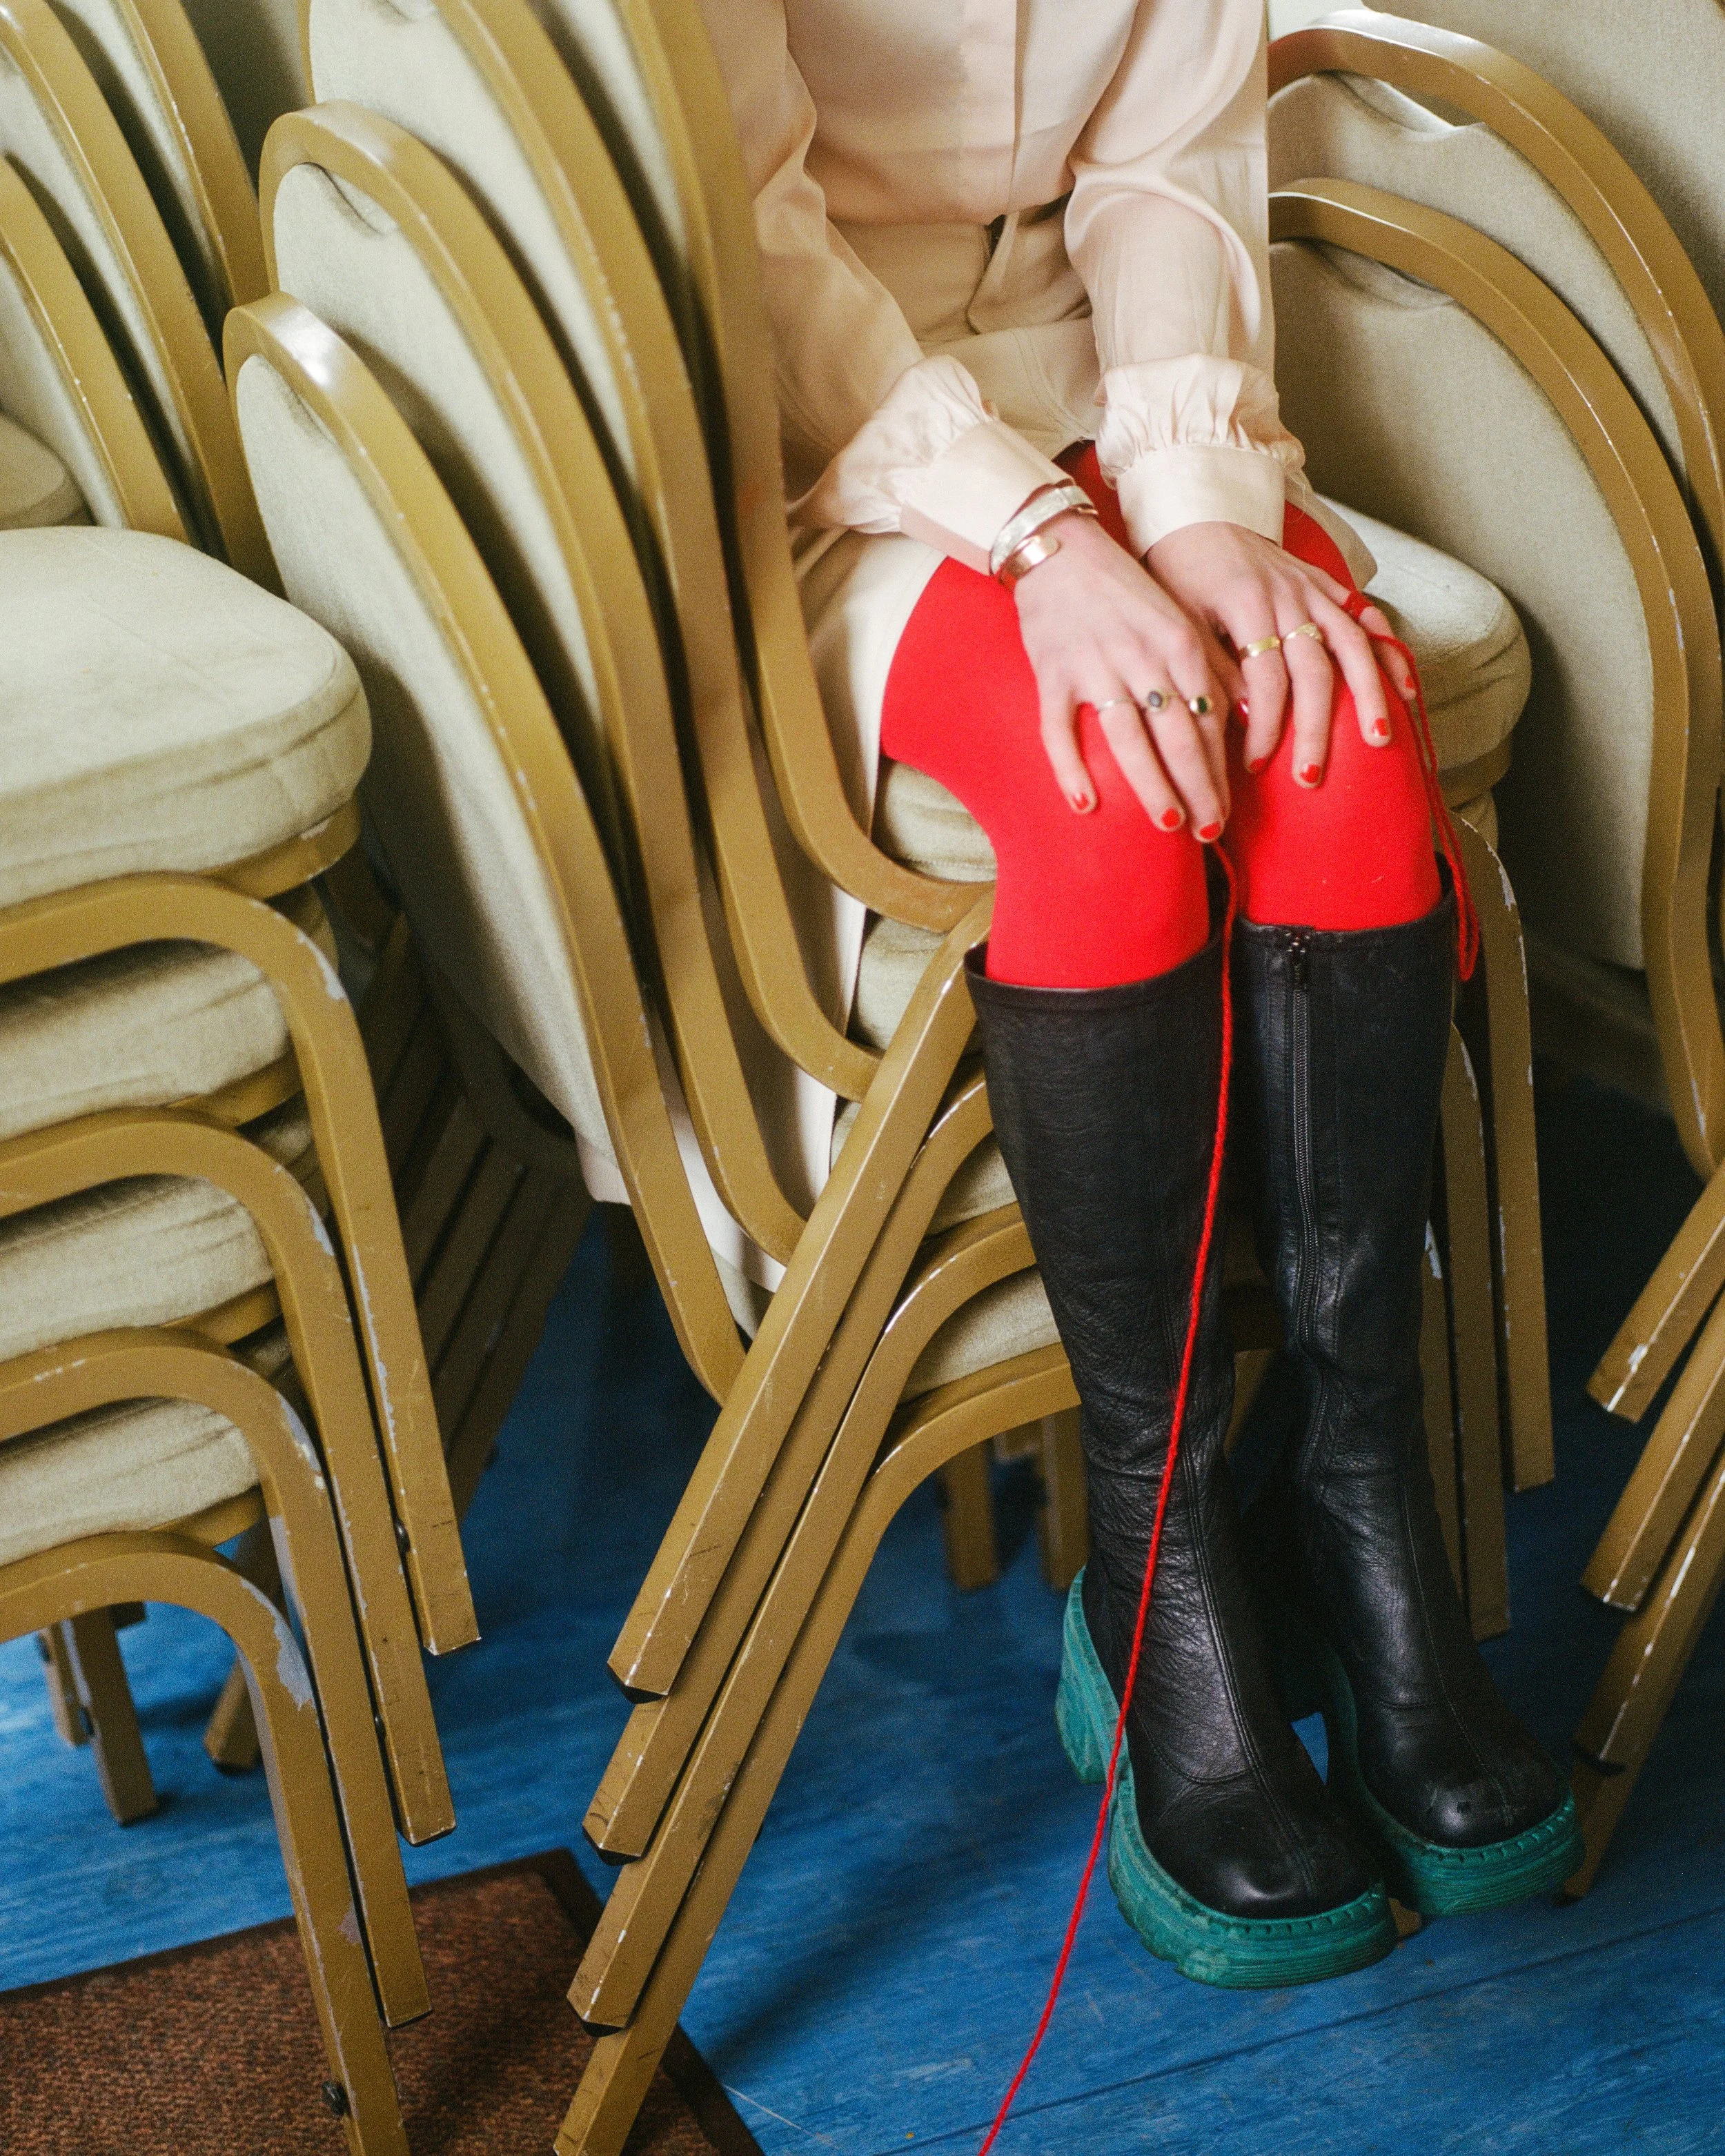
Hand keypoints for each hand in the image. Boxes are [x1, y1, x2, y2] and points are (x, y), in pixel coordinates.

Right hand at [1012, 512, 1234, 833]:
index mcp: (1180, 642)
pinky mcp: (1052, 673)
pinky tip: (1086, 805)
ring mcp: (1095, 666)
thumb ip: (1210, 667)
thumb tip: (1248, 717)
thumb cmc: (1125, 591)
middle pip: (1178, 736)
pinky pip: (1060, 730)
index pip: (1210, 718)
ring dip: (1152, 785)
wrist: (1060, 548)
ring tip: (1168, 824)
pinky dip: (1071, 768)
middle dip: (1198, 788)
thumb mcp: (1179, 620)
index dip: (1220, 771)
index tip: (1226, 812)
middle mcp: (1143, 656)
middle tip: (1208, 831)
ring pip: (1128, 739)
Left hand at [1146, 521, 1415, 784]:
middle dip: (1316, 728)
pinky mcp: (1325, 583)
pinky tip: (1404, 684)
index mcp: (1247, 604)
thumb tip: (1243, 718)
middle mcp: (1289, 595)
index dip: (1266, 726)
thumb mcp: (1181, 620)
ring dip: (1369, 694)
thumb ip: (1212, 666)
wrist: (1198, 511)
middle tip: (1312, 775)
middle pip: (1315, 670)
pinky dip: (1388, 650)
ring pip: (1353, 645)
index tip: (1256, 764)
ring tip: (1379, 738)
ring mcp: (1313, 588)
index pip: (1267, 679)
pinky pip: (1366, 616)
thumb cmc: (1179, 570)